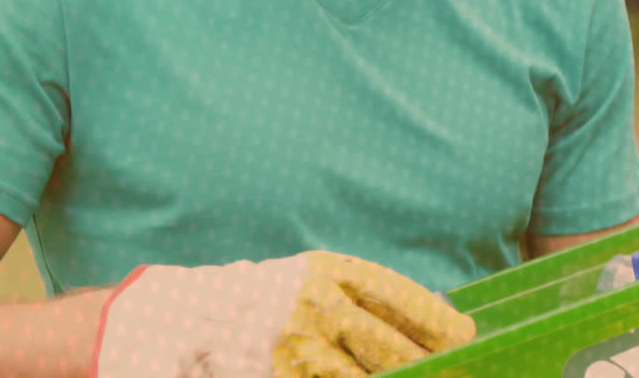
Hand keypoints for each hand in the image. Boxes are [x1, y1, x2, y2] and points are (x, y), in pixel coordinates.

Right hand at [95, 250, 475, 377]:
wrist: (173, 319)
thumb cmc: (256, 297)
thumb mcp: (308, 280)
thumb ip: (358, 297)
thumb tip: (427, 319)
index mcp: (329, 271)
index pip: (400, 297)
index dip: (437, 321)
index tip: (465, 335)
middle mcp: (317, 307)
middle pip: (392, 345)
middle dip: (429, 362)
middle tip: (457, 369)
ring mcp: (297, 348)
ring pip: (367, 376)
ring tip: (425, 377)